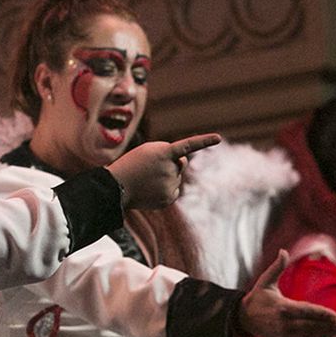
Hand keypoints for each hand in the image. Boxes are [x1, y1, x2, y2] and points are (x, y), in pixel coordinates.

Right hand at [107, 133, 221, 209]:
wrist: (116, 187)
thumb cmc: (131, 165)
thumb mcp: (148, 151)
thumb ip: (168, 154)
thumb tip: (182, 166)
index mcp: (164, 153)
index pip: (188, 145)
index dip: (204, 141)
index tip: (218, 138)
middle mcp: (170, 168)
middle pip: (180, 164)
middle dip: (172, 164)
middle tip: (151, 168)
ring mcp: (170, 184)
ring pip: (176, 178)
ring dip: (166, 178)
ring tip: (147, 180)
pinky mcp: (168, 198)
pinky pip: (174, 191)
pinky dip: (166, 190)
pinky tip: (151, 191)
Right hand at [239, 252, 335, 336]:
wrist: (242, 318)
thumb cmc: (257, 297)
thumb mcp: (265, 281)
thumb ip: (276, 267)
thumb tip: (283, 251)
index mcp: (281, 307)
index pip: (305, 310)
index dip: (321, 314)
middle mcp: (284, 323)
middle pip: (311, 325)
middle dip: (329, 326)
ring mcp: (285, 333)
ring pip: (309, 335)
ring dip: (326, 334)